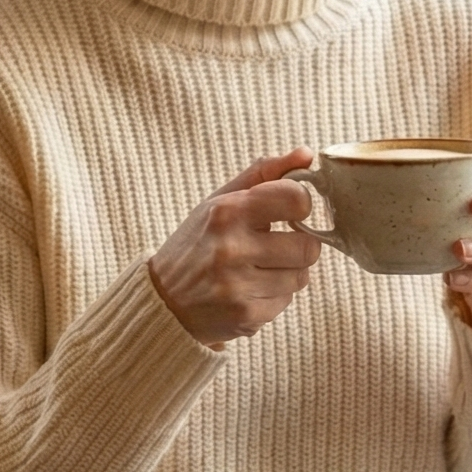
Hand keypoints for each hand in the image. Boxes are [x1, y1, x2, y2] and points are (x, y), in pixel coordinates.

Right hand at [149, 150, 321, 346]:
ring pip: (301, 277)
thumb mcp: (220, 201)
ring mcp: (238, 286)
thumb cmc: (197, 243)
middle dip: (298, 246)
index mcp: (227, 211)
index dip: (299, 206)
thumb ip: (264, 174)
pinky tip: (248, 292)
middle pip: (308, 246)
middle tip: (274, 246)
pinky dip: (273, 297)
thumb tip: (307, 155)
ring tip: (257, 271)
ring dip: (287, 273)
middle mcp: (232, 248)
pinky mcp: (246, 316)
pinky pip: (286, 301)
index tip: (288, 212)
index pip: (296, 200)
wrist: (163, 301)